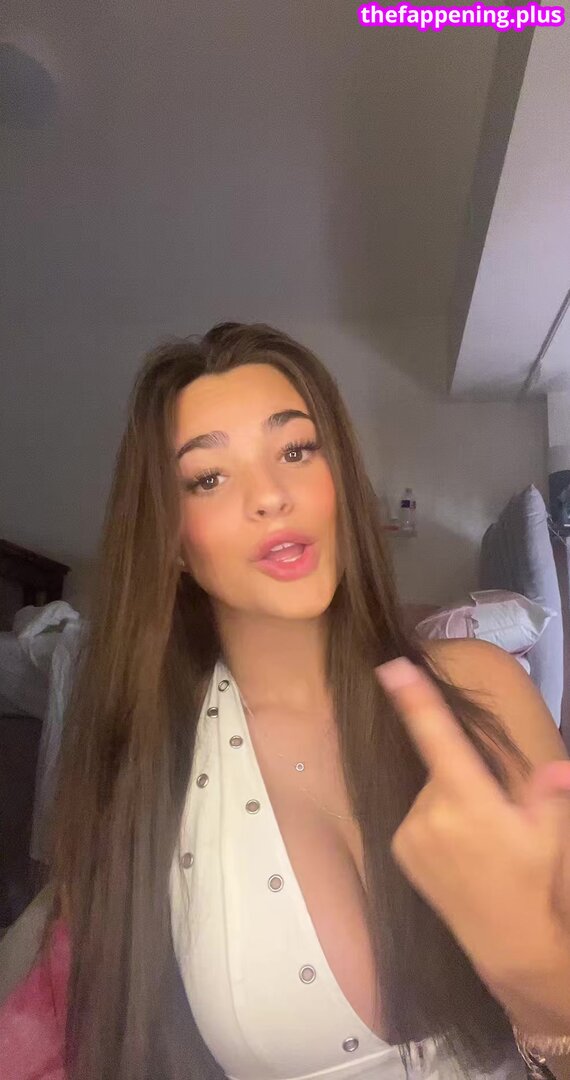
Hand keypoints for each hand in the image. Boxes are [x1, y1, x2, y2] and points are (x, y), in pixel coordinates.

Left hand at [376, 656, 569, 1033]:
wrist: (507, 941)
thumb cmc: (534, 880)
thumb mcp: (549, 833)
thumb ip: (548, 794)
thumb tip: (560, 770)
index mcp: (469, 797)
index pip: (437, 736)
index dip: (414, 698)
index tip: (392, 667)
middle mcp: (431, 811)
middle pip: (443, 767)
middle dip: (465, 776)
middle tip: (495, 814)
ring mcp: (410, 832)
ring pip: (431, 792)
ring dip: (450, 801)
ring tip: (478, 841)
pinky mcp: (400, 848)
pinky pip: (418, 816)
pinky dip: (434, 821)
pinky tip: (457, 850)